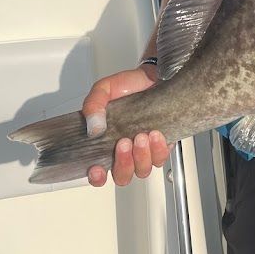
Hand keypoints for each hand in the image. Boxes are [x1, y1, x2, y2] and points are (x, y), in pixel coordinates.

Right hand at [82, 66, 170, 186]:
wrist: (154, 76)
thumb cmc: (129, 86)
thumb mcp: (104, 90)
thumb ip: (93, 106)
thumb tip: (93, 128)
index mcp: (106, 143)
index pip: (98, 172)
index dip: (97, 177)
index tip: (97, 169)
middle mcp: (125, 152)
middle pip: (123, 176)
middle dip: (123, 163)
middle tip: (123, 142)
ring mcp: (144, 151)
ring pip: (142, 170)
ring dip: (141, 156)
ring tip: (141, 136)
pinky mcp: (162, 145)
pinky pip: (161, 158)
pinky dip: (158, 149)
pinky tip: (155, 134)